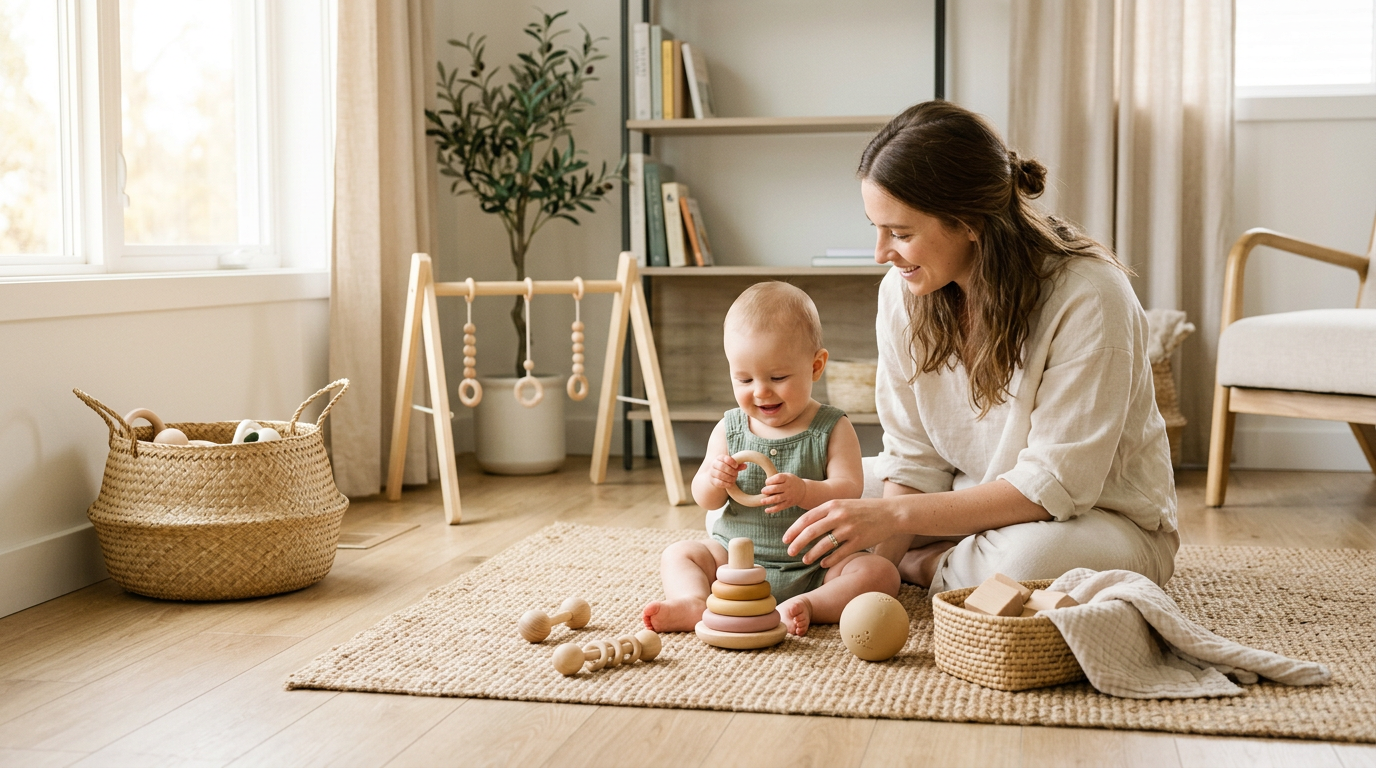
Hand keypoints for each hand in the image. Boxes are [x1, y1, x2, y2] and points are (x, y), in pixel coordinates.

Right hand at [707, 454, 740, 490]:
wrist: (717, 474)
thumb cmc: (727, 468)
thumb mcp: (732, 465)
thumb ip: (738, 465)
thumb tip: (745, 466)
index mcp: (719, 458)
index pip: (725, 458)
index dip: (731, 462)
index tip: (736, 466)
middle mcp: (714, 464)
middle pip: (722, 466)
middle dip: (731, 471)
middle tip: (736, 474)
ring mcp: (712, 472)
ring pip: (720, 475)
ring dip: (729, 478)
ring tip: (734, 479)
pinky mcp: (712, 481)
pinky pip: (718, 483)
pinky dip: (726, 484)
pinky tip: (731, 483)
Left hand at [761, 472, 805, 513]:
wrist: (804, 491)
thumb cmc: (790, 482)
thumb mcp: (787, 476)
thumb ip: (777, 478)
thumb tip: (765, 485)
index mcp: (787, 478)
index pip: (778, 478)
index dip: (770, 480)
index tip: (767, 482)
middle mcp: (788, 487)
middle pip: (776, 489)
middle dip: (768, 490)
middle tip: (763, 491)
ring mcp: (789, 496)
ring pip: (777, 499)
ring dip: (768, 500)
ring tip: (762, 501)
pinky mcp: (788, 504)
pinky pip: (780, 507)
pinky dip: (773, 509)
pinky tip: (766, 510)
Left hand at [782, 498, 902, 568]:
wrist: (890, 513)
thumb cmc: (862, 510)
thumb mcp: (842, 504)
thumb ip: (825, 513)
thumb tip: (805, 527)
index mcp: (833, 504)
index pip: (806, 518)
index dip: (793, 530)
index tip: (785, 539)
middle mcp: (839, 515)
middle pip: (811, 531)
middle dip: (798, 543)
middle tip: (790, 552)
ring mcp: (849, 529)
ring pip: (824, 545)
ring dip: (811, 554)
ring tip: (805, 560)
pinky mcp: (859, 541)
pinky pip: (839, 553)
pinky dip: (829, 560)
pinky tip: (823, 564)